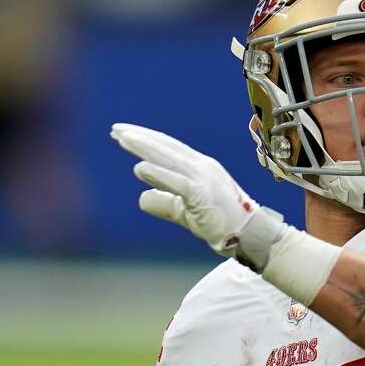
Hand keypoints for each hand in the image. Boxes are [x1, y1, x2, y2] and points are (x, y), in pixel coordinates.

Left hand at [111, 123, 275, 261]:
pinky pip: (177, 182)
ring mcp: (204, 178)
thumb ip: (165, 202)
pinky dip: (158, 173)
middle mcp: (202, 166)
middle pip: (165, 146)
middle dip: (139, 137)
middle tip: (116, 129)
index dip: (145, 139)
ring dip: (144, 147)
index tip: (123, 134)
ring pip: (168, 158)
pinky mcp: (203, 194)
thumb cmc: (219, 222)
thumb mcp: (185, 210)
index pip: (168, 147)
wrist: (248, 236)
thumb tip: (141, 198)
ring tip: (122, 139)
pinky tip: (139, 167)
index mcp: (199, 167)